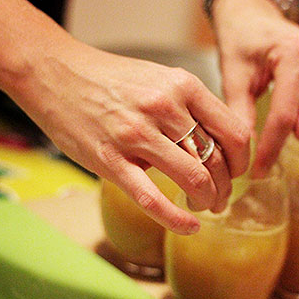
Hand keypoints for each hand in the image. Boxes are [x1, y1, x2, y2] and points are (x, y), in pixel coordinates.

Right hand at [6, 40, 250, 234]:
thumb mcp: (163, 78)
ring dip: (207, 201)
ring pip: (194, 179)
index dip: (243, 161)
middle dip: (226, 187)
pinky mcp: (110, 160)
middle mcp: (164, 107)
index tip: (237, 172)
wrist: (56, 72)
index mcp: (184, 86)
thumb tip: (225, 142)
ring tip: (205, 207)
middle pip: (217, 161)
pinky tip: (190, 227)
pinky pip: (152, 198)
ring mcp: (136, 134)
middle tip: (222, 197)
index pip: (235, 133)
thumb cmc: (114, 80)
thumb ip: (194, 107)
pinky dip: (177, 219)